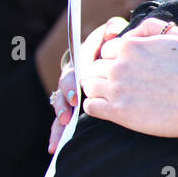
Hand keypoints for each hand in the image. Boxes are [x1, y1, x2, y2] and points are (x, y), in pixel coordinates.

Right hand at [48, 17, 126, 152]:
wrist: (121, 58)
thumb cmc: (122, 47)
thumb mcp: (119, 35)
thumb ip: (116, 30)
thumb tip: (115, 29)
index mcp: (86, 58)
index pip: (78, 66)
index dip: (77, 78)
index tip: (81, 87)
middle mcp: (76, 75)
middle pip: (66, 86)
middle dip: (66, 98)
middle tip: (71, 109)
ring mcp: (75, 92)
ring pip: (62, 104)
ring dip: (61, 115)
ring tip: (64, 125)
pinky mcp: (77, 107)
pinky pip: (64, 120)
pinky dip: (58, 132)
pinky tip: (55, 147)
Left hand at [82, 16, 177, 139]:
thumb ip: (152, 26)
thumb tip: (130, 30)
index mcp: (131, 46)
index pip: (107, 50)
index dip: (116, 59)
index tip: (128, 69)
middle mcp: (119, 65)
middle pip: (95, 67)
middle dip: (106, 74)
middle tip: (123, 83)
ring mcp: (116, 88)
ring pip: (89, 85)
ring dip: (99, 89)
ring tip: (116, 95)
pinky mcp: (117, 112)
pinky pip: (90, 106)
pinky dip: (96, 106)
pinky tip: (111, 107)